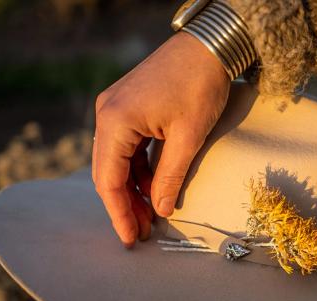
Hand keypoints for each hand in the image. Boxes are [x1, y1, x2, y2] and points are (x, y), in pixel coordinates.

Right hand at [93, 33, 229, 246]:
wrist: (209, 45)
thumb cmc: (199, 85)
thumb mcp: (188, 137)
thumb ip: (171, 177)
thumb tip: (161, 210)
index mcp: (115, 121)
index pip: (109, 180)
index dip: (119, 213)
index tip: (131, 238)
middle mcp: (108, 114)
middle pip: (108, 172)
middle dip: (125, 205)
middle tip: (142, 233)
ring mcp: (116, 109)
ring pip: (118, 161)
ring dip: (133, 189)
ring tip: (150, 216)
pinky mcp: (129, 108)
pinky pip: (128, 147)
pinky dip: (139, 170)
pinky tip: (153, 189)